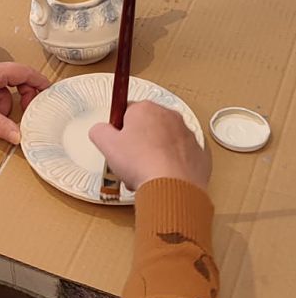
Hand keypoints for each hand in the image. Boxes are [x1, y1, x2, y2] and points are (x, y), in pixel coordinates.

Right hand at [89, 101, 210, 191]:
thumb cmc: (142, 164)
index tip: (117, 142)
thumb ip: (99, 131)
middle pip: (147, 125)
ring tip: (145, 173)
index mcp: (146, 109)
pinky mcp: (199, 153)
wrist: (171, 187)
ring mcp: (186, 134)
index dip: (119, 129)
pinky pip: (181, 156)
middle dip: (138, 141)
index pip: (126, 111)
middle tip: (129, 160)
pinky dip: (172, 165)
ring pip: (165, 141)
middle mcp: (169, 116)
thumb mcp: (106, 144)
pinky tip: (162, 177)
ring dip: (155, 153)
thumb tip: (100, 130)